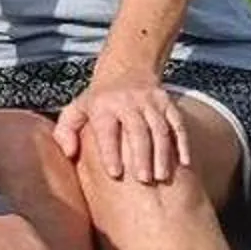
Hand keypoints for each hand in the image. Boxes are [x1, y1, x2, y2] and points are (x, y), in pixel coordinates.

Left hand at [53, 81, 190, 185]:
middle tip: (143, 181)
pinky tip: (185, 163)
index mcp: (103, 106)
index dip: (110, 151)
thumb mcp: (76, 109)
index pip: (107, 129)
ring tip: (162, 178)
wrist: (126, 68)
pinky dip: (183, 143)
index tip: (115, 174)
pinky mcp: (167, 103)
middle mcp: (127, 102)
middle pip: (137, 130)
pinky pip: (178, 123)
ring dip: (162, 154)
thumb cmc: (98, 101)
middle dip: (141, 156)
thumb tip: (68, 153)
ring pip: (159, 129)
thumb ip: (65, 131)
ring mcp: (150, 101)